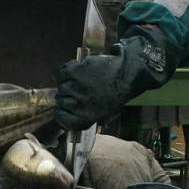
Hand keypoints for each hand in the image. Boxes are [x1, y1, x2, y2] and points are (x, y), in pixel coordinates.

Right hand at [55, 33, 176, 130]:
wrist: (128, 74)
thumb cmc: (116, 93)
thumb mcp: (101, 112)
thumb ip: (82, 113)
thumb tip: (64, 109)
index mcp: (85, 118)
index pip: (61, 118)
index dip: (62, 112)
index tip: (65, 107)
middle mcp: (78, 105)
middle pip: (60, 100)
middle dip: (67, 94)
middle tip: (81, 88)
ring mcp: (75, 88)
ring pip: (61, 85)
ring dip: (69, 81)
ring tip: (84, 78)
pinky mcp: (74, 72)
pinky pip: (61, 72)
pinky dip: (67, 70)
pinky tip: (79, 69)